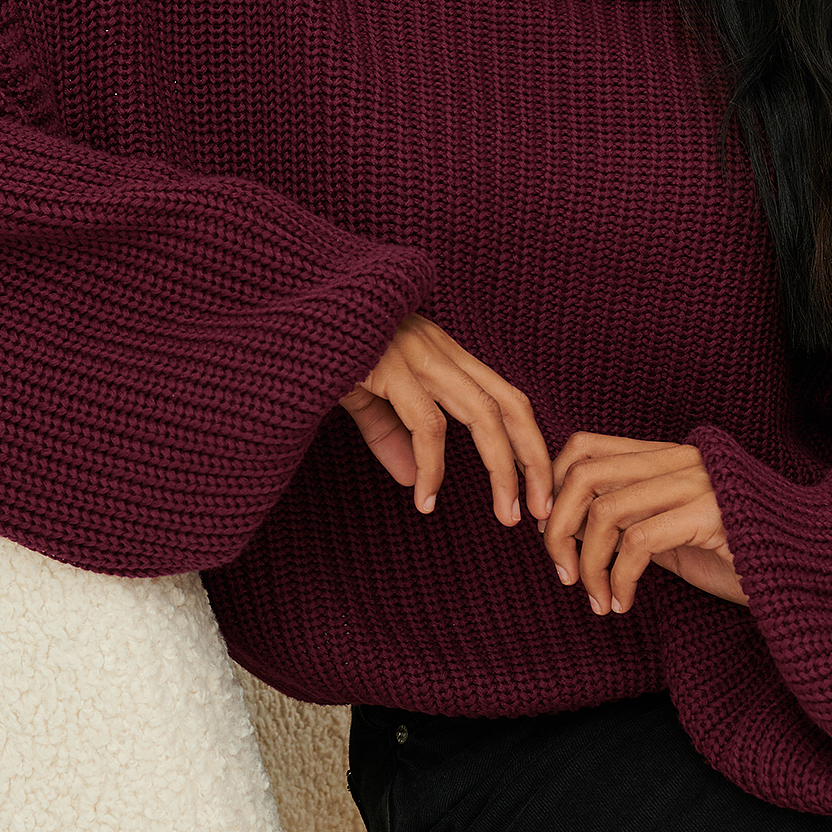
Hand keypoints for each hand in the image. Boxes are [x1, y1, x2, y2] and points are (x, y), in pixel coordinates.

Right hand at [338, 312, 552, 527]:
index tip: (535, 489)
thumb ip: (390, 432)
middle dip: (535, 459)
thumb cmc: (321, 348)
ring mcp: (419, 355)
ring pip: (483, 414)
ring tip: (507, 515)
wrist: (289, 316)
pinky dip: (432, 467)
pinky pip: (428, 424)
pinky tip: (426, 499)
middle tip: (543, 511)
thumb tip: (411, 478)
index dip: (528, 443)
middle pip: (510, 404)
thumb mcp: (364, 395)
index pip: (506, 397)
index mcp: (442, 352)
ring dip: (502, 469)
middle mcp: (440, 349)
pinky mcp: (391, 367)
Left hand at [538, 432, 746, 615]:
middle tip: (562, 572)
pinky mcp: (711, 516)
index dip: (555, 487)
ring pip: (605, 510)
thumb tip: (574, 533)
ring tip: (593, 596)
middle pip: (584, 473)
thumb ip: (636, 521)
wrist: (809, 570)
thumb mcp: (676, 534)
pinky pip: (638, 543)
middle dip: (558, 527)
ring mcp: (698, 483)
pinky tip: (622, 604)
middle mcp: (681, 460)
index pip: (586, 447)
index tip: (552, 535)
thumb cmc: (743, 557)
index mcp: (669, 456)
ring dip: (587, 561)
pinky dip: (618, 579)